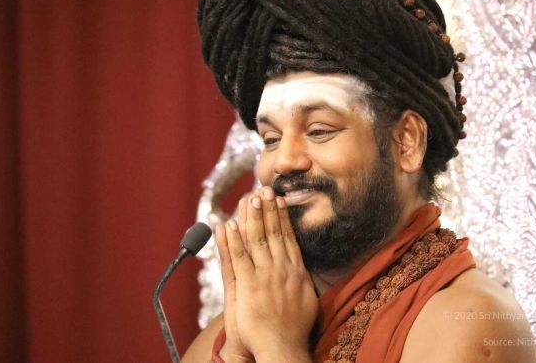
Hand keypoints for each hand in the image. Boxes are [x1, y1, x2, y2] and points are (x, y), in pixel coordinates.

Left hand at [216, 187, 317, 361]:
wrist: (283, 347)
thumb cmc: (294, 329)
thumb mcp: (307, 299)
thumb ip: (303, 281)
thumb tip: (303, 269)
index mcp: (296, 272)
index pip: (288, 237)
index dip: (282, 217)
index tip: (278, 200)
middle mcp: (282, 269)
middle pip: (274, 233)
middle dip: (268, 210)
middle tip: (263, 189)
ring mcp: (265, 276)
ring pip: (257, 240)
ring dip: (252, 217)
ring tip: (248, 199)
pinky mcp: (248, 285)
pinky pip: (239, 257)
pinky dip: (233, 240)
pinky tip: (228, 225)